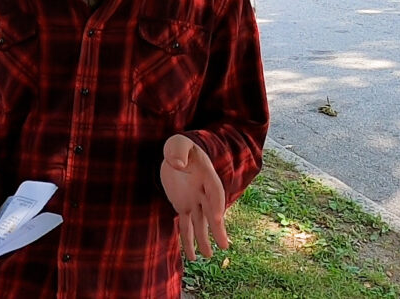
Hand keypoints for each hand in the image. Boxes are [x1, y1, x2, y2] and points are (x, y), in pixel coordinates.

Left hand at [160, 134, 228, 260]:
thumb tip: (177, 164)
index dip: (217, 204)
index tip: (217, 219)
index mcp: (206, 175)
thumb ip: (178, 151)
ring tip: (208, 255)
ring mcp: (194, 200)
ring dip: (203, 239)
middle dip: (217, 228)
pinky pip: (186, 225)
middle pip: (212, 211)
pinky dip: (188, 240)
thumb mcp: (177, 144)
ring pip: (200, 222)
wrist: (175, 153)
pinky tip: (192, 256)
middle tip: (224, 245)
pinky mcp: (183, 206)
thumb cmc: (179, 146)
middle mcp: (203, 191)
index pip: (214, 191)